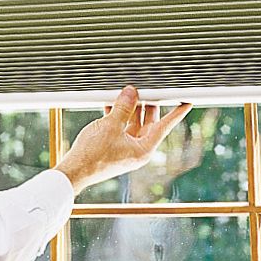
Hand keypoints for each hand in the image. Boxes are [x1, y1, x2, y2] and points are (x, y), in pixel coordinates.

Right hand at [55, 86, 192, 195]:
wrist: (74, 171)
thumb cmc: (93, 155)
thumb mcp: (111, 125)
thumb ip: (124, 107)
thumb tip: (131, 92)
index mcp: (144, 149)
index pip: (164, 127)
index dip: (176, 113)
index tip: (187, 103)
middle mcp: (137, 150)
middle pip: (148, 123)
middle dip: (146, 105)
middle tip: (147, 88)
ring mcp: (125, 148)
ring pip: (133, 123)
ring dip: (129, 108)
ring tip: (126, 92)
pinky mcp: (113, 147)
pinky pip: (120, 127)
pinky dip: (117, 115)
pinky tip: (111, 103)